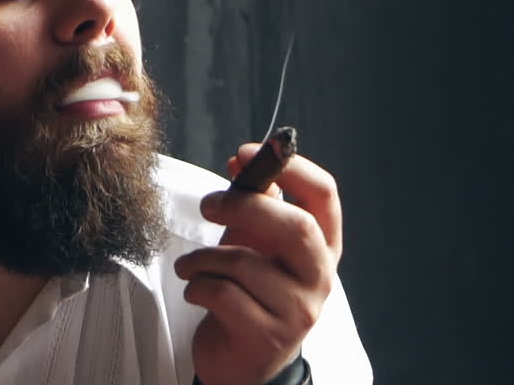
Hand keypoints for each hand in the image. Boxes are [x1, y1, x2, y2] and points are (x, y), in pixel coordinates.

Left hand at [174, 143, 342, 384]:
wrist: (241, 361)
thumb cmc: (248, 290)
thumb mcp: (255, 241)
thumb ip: (254, 202)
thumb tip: (242, 159)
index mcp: (322, 244)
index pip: (324, 194)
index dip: (289, 165)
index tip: (246, 152)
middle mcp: (320, 276)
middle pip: (296, 225)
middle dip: (244, 206)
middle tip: (207, 204)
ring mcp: (299, 310)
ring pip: (246, 263)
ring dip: (203, 258)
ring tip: (188, 266)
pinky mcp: (268, 337)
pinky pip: (224, 295)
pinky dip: (198, 287)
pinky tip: (195, 292)